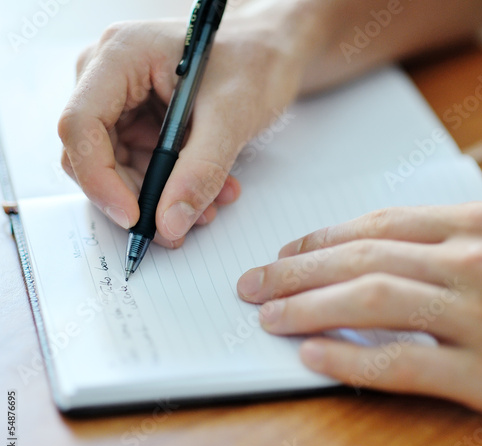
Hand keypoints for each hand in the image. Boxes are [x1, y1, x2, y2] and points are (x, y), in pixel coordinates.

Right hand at [57, 8, 306, 245]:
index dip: (100, 179)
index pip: (81, 125)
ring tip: (210, 206)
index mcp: (121, 56)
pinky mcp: (142, 123)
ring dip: (163, 198)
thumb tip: (169, 225)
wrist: (271, 53)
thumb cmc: (254, 62)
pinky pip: (145, 168)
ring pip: (122, 170)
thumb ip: (200, 172)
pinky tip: (211, 191)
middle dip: (139, 198)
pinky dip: (175, 188)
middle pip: (96, 155)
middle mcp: (112, 79)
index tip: (135, 218)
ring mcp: (125, 103)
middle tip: (179, 226)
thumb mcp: (231, 117)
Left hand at [237, 202, 481, 413]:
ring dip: (308, 307)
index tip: (285, 252)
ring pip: (371, 302)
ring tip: (267, 315)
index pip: (376, 226)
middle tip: (253, 282)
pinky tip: (312, 356)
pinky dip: (352, 360)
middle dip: (296, 270)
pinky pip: (404, 363)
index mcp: (477, 225)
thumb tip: (367, 252)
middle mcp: (474, 262)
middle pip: (361, 259)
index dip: (321, 239)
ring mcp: (481, 316)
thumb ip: (441, 241)